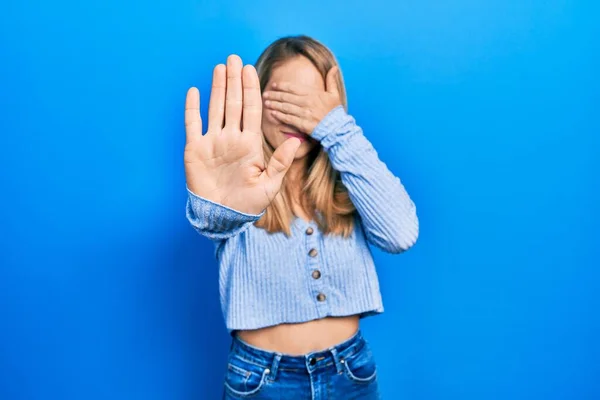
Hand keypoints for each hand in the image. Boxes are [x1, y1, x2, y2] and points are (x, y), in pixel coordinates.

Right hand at [184, 55, 301, 214]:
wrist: (223, 216)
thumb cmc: (248, 204)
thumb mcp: (269, 185)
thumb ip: (280, 162)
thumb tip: (297, 141)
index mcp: (249, 143)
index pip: (252, 110)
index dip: (251, 89)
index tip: (250, 69)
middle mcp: (231, 138)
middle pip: (233, 103)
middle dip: (235, 80)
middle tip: (234, 58)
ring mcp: (213, 142)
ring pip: (215, 108)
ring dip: (217, 88)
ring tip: (220, 67)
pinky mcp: (195, 149)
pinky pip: (193, 124)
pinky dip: (192, 108)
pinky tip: (194, 91)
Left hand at [262, 66, 341, 134]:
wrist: (338, 128)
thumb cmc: (335, 112)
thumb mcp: (335, 94)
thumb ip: (331, 80)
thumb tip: (333, 67)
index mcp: (313, 94)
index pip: (294, 88)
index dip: (282, 86)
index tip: (274, 85)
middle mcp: (307, 103)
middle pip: (287, 97)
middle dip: (274, 95)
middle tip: (265, 94)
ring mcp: (305, 114)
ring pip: (286, 107)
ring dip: (275, 104)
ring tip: (266, 102)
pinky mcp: (303, 125)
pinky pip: (289, 119)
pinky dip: (280, 116)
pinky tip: (273, 113)